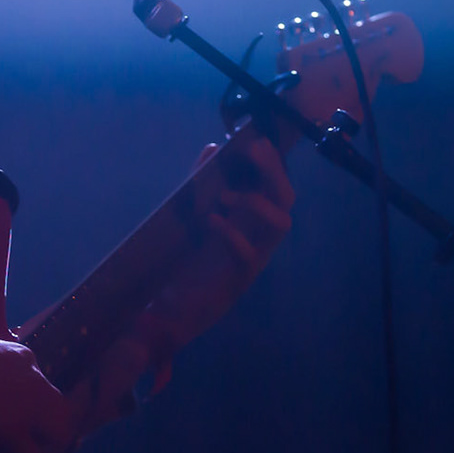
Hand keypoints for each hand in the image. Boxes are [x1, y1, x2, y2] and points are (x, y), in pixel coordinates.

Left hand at [0, 329, 150, 452]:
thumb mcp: (3, 444)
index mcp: (46, 397)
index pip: (64, 425)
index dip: (55, 443)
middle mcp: (37, 369)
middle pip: (45, 399)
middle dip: (35, 418)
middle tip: (15, 432)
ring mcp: (12, 349)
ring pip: (22, 377)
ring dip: (15, 394)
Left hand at [133, 135, 294, 386]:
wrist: (168, 311)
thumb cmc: (184, 262)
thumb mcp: (190, 214)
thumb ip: (200, 182)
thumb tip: (212, 147)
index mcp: (250, 219)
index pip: (274, 185)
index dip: (272, 163)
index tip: (258, 140)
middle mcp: (258, 237)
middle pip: (285, 200)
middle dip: (274, 173)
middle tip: (255, 152)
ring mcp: (253, 258)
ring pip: (281, 225)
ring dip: (258, 203)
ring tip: (227, 196)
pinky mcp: (239, 280)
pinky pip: (250, 254)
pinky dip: (233, 234)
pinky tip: (212, 222)